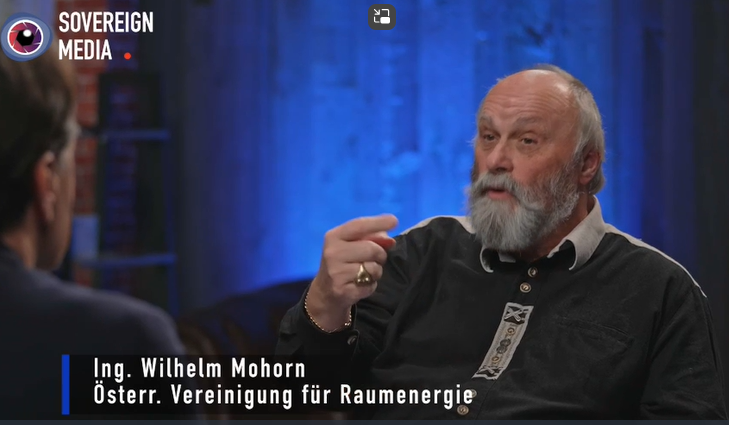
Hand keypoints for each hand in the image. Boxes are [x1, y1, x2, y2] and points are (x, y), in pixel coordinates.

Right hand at [306, 214, 398, 330]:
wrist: (325, 291)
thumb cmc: (343, 263)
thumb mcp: (351, 246)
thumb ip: (371, 238)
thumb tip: (390, 240)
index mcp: (334, 236)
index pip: (359, 225)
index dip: (378, 222)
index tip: (394, 220)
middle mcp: (333, 252)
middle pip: (372, 249)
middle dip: (380, 255)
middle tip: (376, 259)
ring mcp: (336, 272)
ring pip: (373, 269)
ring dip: (376, 271)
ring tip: (365, 273)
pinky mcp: (343, 290)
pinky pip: (371, 285)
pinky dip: (371, 285)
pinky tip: (360, 284)